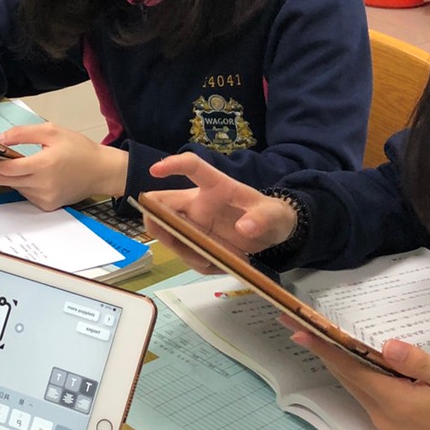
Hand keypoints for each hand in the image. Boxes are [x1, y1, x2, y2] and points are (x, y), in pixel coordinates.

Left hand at [0, 123, 126, 211]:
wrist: (102, 171)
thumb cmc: (79, 149)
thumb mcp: (51, 131)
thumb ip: (21, 134)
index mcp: (43, 165)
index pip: (5, 168)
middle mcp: (42, 185)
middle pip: (4, 180)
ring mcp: (44, 198)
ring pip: (14, 187)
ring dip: (9, 175)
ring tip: (14, 162)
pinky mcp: (48, 205)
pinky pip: (26, 194)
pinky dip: (23, 184)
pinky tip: (32, 174)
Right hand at [142, 153, 296, 271]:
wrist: (271, 234)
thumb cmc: (270, 215)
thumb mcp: (275, 216)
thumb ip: (263, 219)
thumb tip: (244, 228)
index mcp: (216, 187)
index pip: (192, 167)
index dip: (173, 165)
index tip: (155, 169)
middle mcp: (198, 203)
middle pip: (163, 204)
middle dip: (156, 220)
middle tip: (170, 239)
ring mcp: (193, 224)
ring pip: (170, 235)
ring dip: (183, 250)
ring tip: (211, 261)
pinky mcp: (195, 243)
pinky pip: (186, 255)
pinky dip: (198, 264)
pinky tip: (218, 264)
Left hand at [290, 326, 429, 429]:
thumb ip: (418, 362)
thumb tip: (385, 347)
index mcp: (395, 402)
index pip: (351, 369)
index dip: (324, 349)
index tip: (299, 331)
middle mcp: (383, 415)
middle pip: (346, 377)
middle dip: (322, 351)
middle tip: (297, 326)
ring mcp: (388, 422)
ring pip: (355, 386)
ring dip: (336, 362)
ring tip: (315, 337)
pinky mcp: (396, 423)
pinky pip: (367, 393)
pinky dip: (355, 374)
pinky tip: (351, 359)